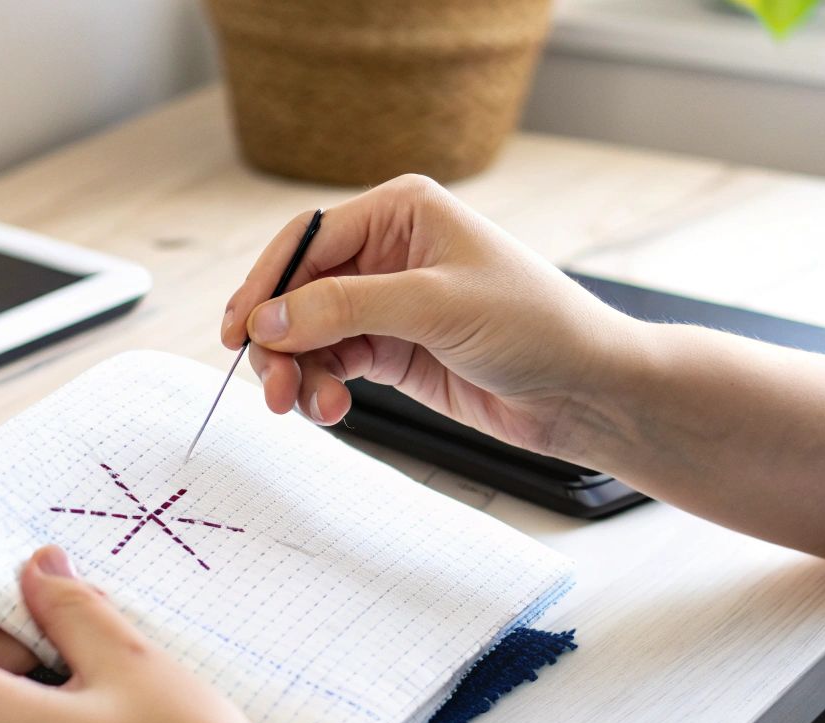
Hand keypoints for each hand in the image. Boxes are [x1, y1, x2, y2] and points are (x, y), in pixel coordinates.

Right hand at [222, 174, 649, 461]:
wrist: (586, 390)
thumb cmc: (535, 326)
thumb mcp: (434, 306)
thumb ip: (344, 308)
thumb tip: (267, 319)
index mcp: (402, 212)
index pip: (308, 241)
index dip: (265, 286)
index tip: (239, 333)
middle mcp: (390, 251)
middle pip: (298, 291)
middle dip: (279, 339)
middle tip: (272, 387)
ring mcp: (390, 304)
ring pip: (310, 334)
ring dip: (299, 371)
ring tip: (307, 407)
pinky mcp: (395, 350)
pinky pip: (334, 364)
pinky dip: (322, 387)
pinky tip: (332, 408)